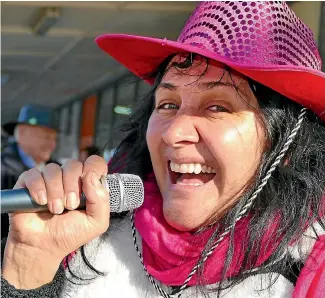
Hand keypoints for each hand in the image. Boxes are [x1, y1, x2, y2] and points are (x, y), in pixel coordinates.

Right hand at [2, 156, 109, 288]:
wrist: (43, 247)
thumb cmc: (70, 234)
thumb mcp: (96, 222)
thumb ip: (101, 199)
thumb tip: (91, 175)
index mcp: (87, 184)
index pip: (94, 163)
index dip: (93, 169)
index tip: (88, 187)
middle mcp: (69, 178)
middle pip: (73, 165)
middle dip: (72, 187)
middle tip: (70, 206)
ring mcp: (49, 179)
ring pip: (53, 169)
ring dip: (55, 191)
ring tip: (55, 209)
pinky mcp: (29, 183)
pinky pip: (34, 174)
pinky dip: (38, 188)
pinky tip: (41, 202)